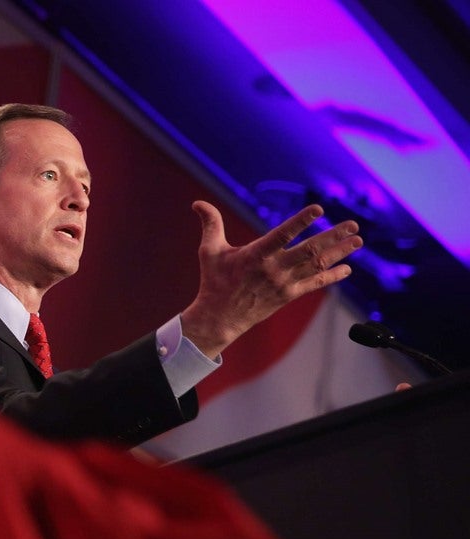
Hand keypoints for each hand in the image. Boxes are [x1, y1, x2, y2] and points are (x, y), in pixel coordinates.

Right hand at [180, 202, 361, 355]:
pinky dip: (332, 276)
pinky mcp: (289, 296)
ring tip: (358, 240)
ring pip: (317, 265)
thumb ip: (210, 224)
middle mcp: (274, 270)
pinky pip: (315, 284)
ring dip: (339, 253)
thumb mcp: (209, 251)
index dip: (301, 222)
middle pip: (309, 250)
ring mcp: (284, 284)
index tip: (318, 209)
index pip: (282, 235)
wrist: (219, 319)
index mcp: (255, 256)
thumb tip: (197, 203)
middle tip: (353, 225)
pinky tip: (347, 268)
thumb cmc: (214, 281)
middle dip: (334, 237)